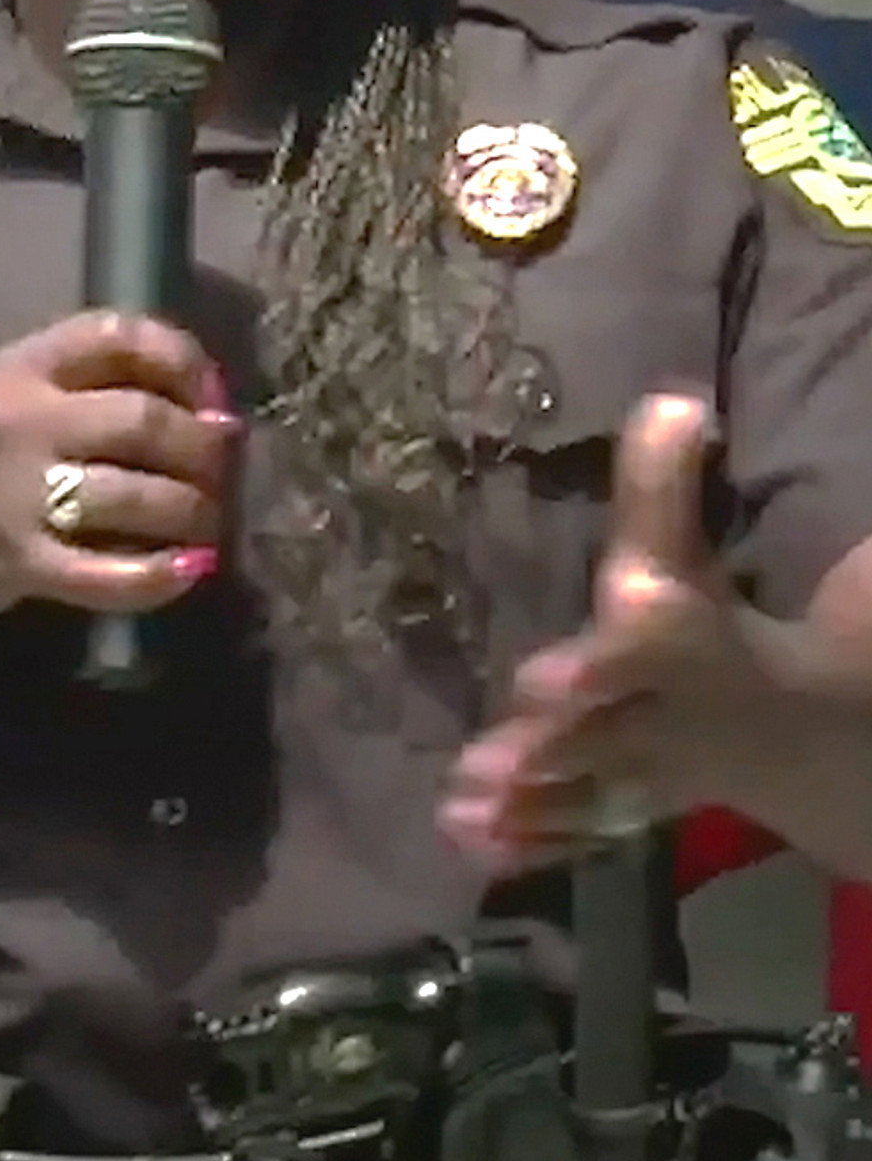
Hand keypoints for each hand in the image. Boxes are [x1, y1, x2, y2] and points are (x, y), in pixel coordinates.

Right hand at [0, 311, 238, 626]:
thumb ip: (73, 380)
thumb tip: (189, 395)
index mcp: (17, 368)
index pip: (114, 334)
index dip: (180, 355)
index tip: (209, 388)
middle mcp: (21, 421)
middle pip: (141, 417)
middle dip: (200, 442)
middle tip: (221, 460)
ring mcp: (19, 495)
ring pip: (136, 495)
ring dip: (192, 509)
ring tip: (208, 519)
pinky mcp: (21, 562)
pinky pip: (107, 574)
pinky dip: (158, 575)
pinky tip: (188, 570)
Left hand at [439, 393, 782, 874]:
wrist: (783, 728)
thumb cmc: (709, 614)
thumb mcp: (685, 546)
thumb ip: (665, 480)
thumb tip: (667, 399)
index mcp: (689, 645)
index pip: (663, 644)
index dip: (630, 641)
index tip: (609, 619)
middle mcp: (671, 716)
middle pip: (619, 732)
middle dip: (561, 742)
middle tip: (489, 760)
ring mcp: (650, 776)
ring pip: (592, 794)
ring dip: (531, 802)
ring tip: (459, 805)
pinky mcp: (621, 811)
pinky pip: (577, 834)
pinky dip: (528, 842)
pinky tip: (465, 843)